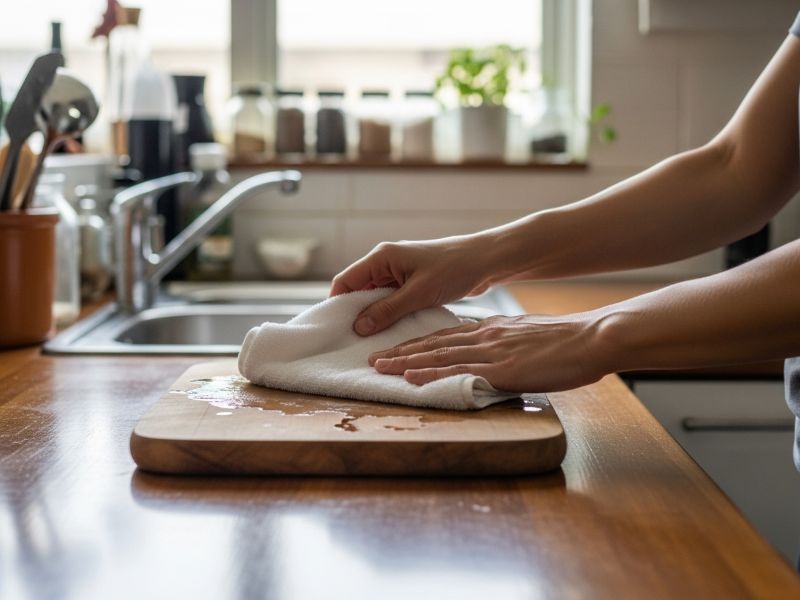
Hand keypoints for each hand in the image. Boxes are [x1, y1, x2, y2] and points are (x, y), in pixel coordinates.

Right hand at [330, 236, 497, 335]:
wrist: (486, 261)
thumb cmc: (454, 269)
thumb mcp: (418, 293)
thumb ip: (387, 310)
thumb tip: (358, 327)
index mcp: (381, 257)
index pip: (346, 280)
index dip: (337, 304)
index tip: (334, 329)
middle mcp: (385, 262)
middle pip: (358, 290)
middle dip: (354, 313)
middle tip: (350, 340)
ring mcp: (398, 272)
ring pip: (375, 297)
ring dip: (373, 316)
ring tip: (368, 340)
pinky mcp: (411, 282)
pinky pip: (391, 300)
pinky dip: (388, 314)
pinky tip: (389, 332)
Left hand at [368, 313, 611, 392]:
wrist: (591, 339)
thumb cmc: (566, 342)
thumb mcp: (527, 336)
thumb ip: (505, 344)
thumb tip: (490, 355)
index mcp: (491, 329)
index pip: (446, 335)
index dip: (418, 343)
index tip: (397, 348)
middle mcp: (485, 336)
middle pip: (434, 343)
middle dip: (402, 350)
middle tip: (375, 358)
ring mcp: (491, 351)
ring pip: (438, 354)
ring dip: (406, 361)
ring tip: (380, 367)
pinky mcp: (502, 368)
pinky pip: (459, 370)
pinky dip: (431, 372)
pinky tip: (411, 376)